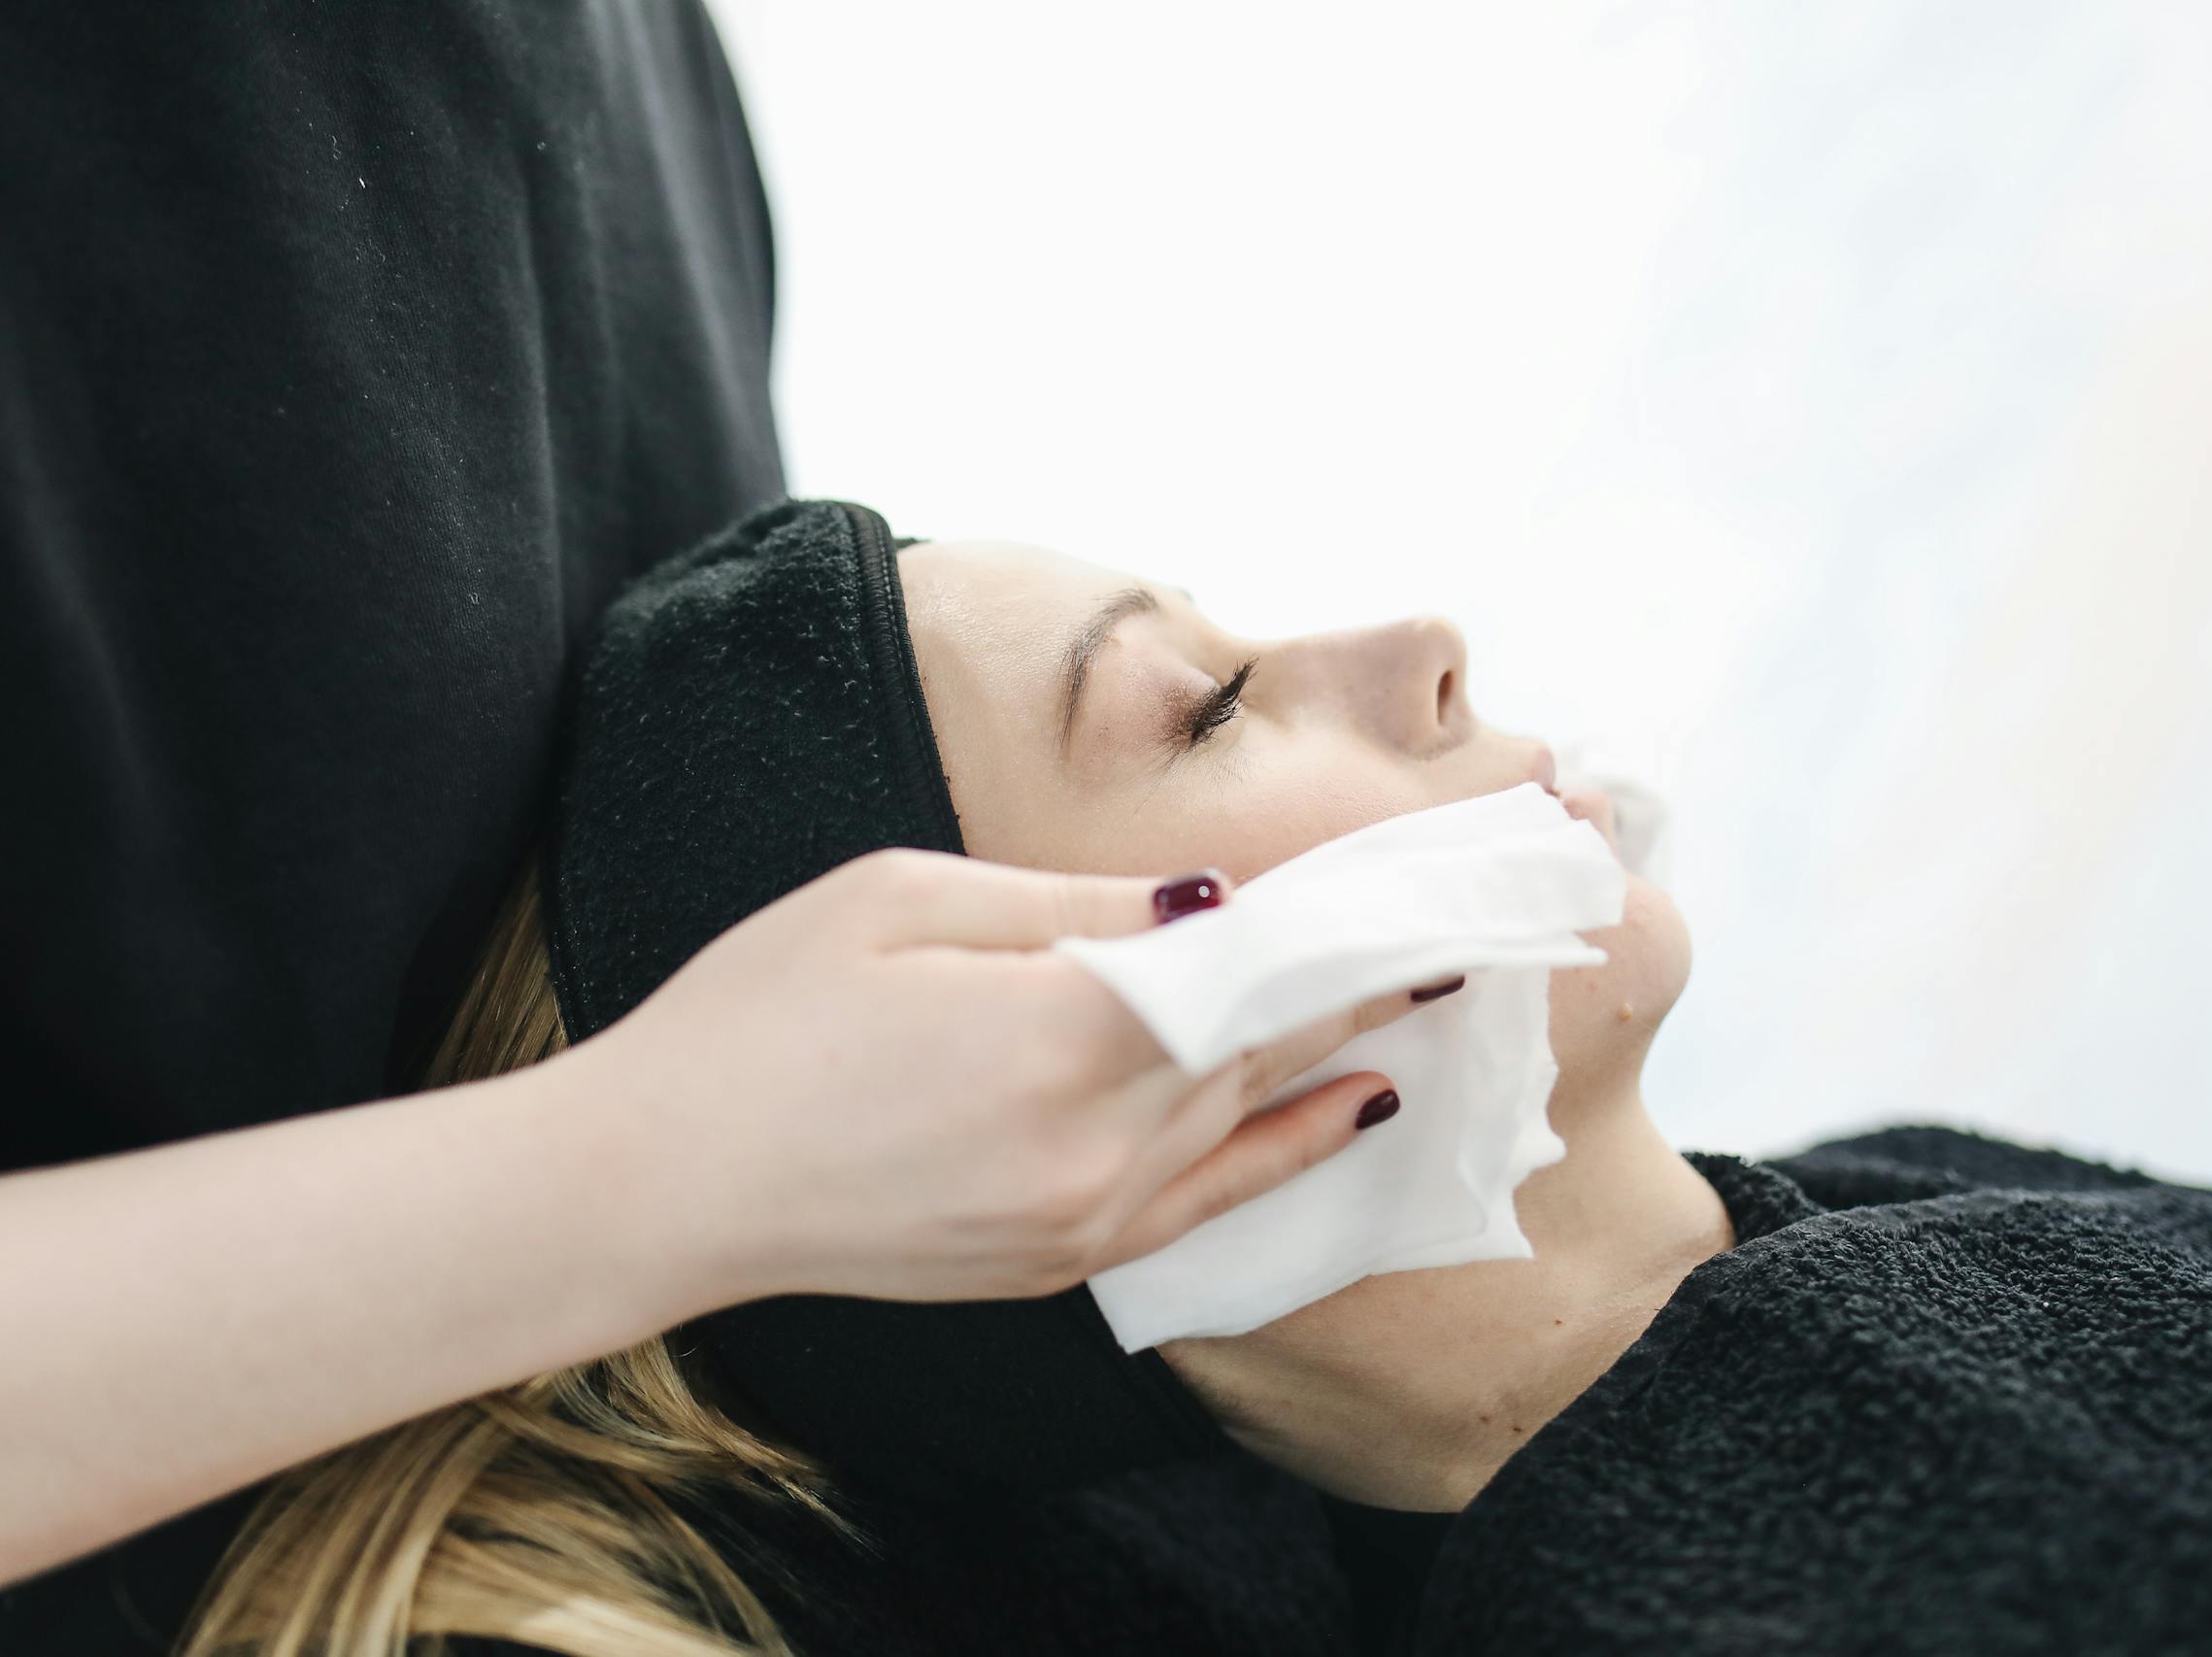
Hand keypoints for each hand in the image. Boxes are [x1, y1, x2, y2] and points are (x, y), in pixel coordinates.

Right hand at [560, 850, 1417, 1307]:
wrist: (664, 1183)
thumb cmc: (759, 1015)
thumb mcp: (902, 900)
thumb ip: (1072, 903)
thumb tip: (1205, 901)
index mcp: (1057, 1033)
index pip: (1249, 967)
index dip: (1336, 924)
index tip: (1411, 884)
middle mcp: (1093, 1144)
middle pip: (1266, 1044)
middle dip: (1356, 980)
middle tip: (1449, 929)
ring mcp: (1079, 1221)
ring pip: (1244, 1116)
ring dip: (1334, 1049)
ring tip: (1422, 994)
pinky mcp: (1056, 1264)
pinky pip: (1206, 1200)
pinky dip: (1287, 1147)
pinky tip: (1351, 1106)